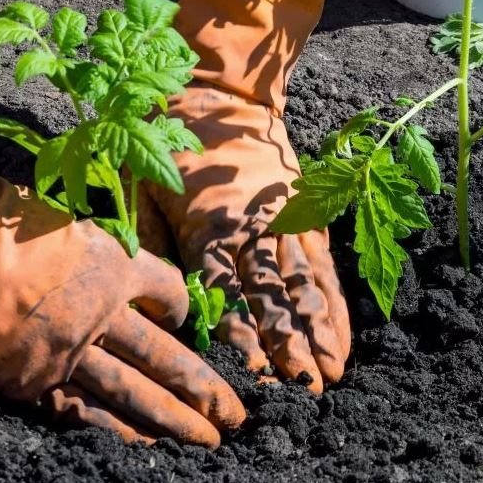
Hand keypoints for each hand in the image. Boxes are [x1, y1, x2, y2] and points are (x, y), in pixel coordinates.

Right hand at [0, 66, 244, 445]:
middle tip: (237, 415)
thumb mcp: (65, 224)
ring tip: (210, 441)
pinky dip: (117, 432)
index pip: (171, 293)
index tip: (187, 320)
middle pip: (169, 356)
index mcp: (115, 264)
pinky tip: (146, 449)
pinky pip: (86, 412)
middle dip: (206, 388)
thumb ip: (97, 255)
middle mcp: (104, 312)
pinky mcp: (34, 379)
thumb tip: (117, 274)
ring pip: (137, 392)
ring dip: (177, 421)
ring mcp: (71, 350)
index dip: (184, 309)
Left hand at [147, 83, 350, 392]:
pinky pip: (321, 264)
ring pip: (304, 285)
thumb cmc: (170, 143)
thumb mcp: (141, 186)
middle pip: (271, 296)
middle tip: (305, 390)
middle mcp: (251, 229)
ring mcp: (283, 221)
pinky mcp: (304, 213)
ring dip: (319, 331)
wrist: (219, 92)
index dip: (241, 334)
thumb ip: (147, 243)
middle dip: (289, 345)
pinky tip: (341, 334)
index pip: (224, 291)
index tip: (256, 373)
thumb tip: (154, 299)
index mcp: (206, 226)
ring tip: (332, 373)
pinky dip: (333, 302)